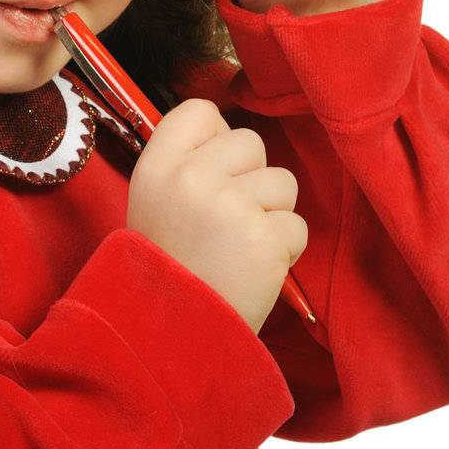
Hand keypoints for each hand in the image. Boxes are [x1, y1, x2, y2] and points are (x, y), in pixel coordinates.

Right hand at [126, 98, 306, 334]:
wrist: (171, 337)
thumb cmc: (166, 269)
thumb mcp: (152, 203)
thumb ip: (185, 164)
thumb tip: (229, 137)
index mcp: (158, 165)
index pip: (202, 111)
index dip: (215, 140)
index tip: (211, 174)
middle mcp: (192, 177)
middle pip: (251, 142)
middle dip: (250, 179)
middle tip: (224, 223)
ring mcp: (231, 205)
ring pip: (282, 182)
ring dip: (271, 215)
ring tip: (238, 248)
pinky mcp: (266, 238)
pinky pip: (296, 225)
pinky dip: (283, 250)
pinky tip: (253, 270)